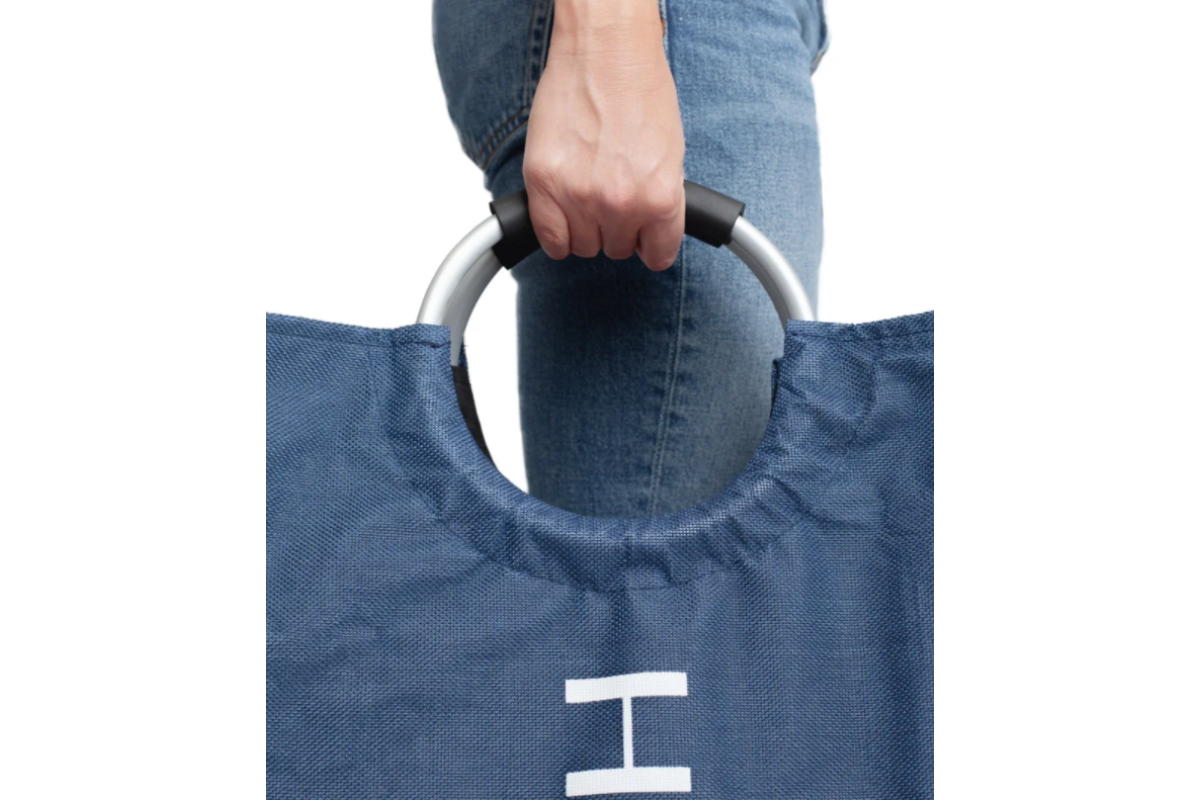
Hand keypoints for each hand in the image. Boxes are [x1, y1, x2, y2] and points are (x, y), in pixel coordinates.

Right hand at [523, 0, 684, 270]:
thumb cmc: (641, 90)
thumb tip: (649, 227)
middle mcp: (620, 203)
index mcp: (661, 198)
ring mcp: (578, 196)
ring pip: (582, 248)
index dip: (649, 245)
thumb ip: (659, 198)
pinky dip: (557, 236)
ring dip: (585, 230)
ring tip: (587, 199)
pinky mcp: (543, 184)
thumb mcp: (672, 154)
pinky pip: (550, 240)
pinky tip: (563, 217)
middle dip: (616, 230)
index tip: (643, 240)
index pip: (657, 255)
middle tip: (612, 201)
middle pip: (616, 250)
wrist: (605, 52)